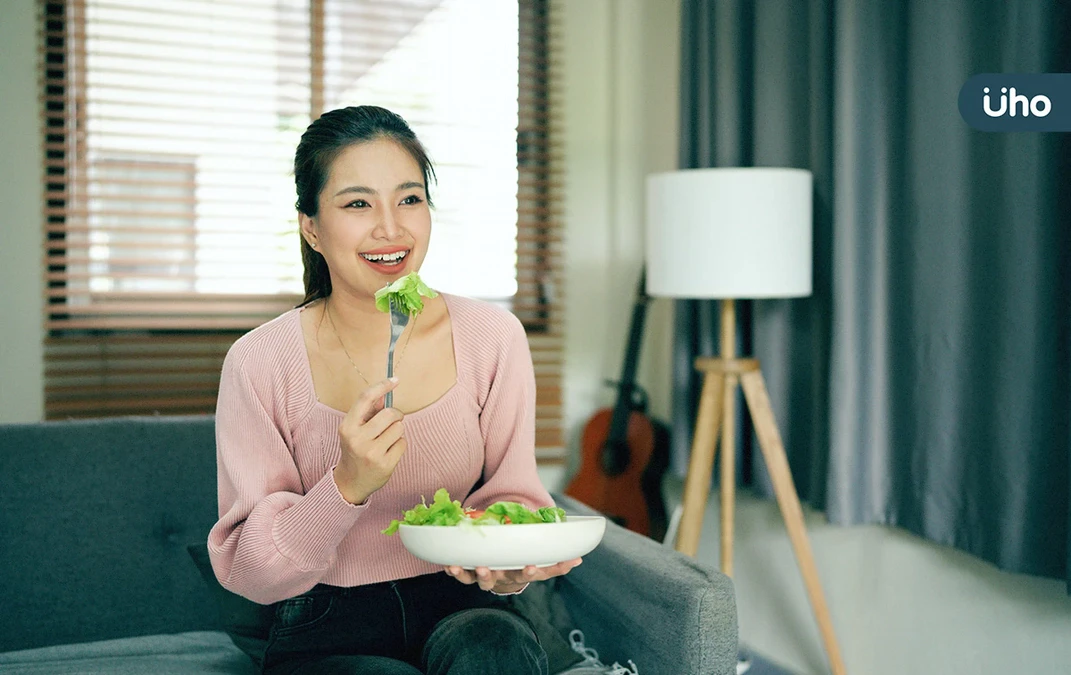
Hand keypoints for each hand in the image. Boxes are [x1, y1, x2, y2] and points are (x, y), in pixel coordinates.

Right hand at [333, 377, 404, 503]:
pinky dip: (399, 445)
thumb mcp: (355, 429)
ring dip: (397, 432)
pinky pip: (403, 443)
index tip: (395, 380)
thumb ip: (369, 411)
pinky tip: (389, 452)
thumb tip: (384, 393)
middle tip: (393, 421)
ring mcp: (371, 453)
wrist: (351, 482)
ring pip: (399, 428)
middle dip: (396, 415)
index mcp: (347, 427)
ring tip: (386, 440)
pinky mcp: (385, 464)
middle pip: (390, 413)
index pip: (365, 398)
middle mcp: (357, 439)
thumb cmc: (355, 450)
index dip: (381, 386)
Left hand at [444, 558, 582, 592]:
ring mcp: (488, 578)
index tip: (531, 567)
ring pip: (481, 580)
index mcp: (522, 572)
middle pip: (503, 579)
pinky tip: (449, 565)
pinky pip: (463, 575)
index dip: (531, 573)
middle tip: (490, 569)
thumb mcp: (538, 559)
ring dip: (476, 574)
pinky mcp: (472, 575)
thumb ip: (555, 558)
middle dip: (495, 575)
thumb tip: (579, 558)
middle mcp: (505, 577)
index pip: (532, 574)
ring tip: (473, 567)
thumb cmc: (521, 561)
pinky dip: (456, 571)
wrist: (502, 574)